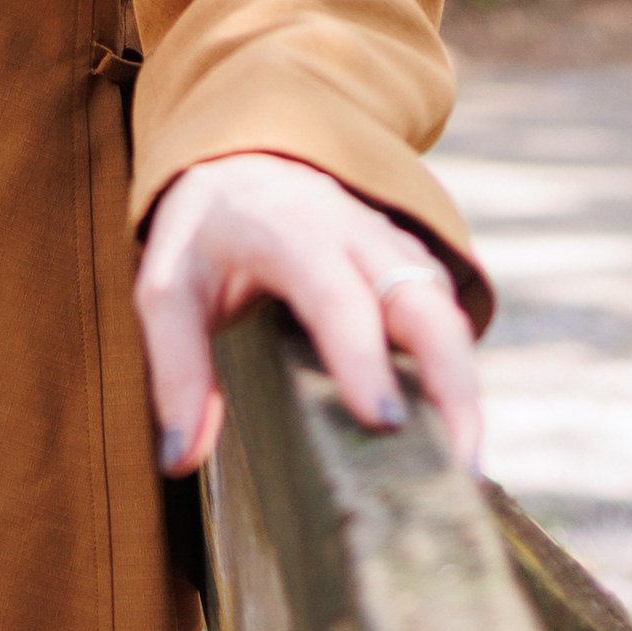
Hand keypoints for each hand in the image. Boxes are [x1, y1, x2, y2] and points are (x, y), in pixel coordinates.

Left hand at [136, 151, 482, 479]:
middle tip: (458, 467)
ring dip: (463, 385)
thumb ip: (176, 370)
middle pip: (422, 300)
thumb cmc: (205, 236)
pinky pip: (445, 313)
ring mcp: (392, 245)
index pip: (337, 295)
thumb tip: (181, 460)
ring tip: (463, 467)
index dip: (363, 357)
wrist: (244, 163)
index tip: (384, 422)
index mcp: (290, 232)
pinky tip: (451, 430)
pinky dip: (456, 370)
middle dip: (451, 381)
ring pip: (444, 309)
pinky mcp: (411, 265)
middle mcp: (355, 232)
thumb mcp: (167, 289)